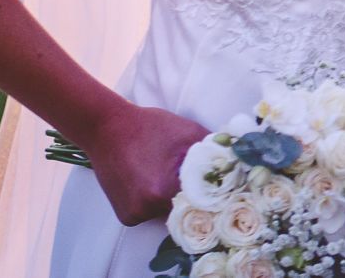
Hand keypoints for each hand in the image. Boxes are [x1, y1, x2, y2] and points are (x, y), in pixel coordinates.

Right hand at [80, 101, 209, 225]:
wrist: (107, 128)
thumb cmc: (150, 126)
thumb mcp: (189, 133)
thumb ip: (213, 152)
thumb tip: (237, 165)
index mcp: (163, 190)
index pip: (202, 205)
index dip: (213, 197)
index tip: (221, 190)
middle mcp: (147, 209)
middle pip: (185, 211)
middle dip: (194, 199)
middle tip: (199, 182)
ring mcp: (134, 215)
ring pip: (168, 213)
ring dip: (173, 200)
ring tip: (169, 176)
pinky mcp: (126, 217)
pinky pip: (151, 214)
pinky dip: (156, 202)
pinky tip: (151, 181)